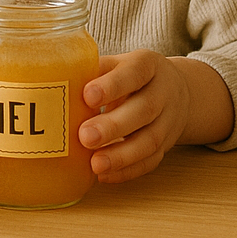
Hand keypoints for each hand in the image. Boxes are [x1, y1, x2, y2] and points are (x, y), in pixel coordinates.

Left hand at [79, 50, 193, 183]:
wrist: (177, 90)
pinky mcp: (167, 145)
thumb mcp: (118, 63)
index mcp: (147, 65)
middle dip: (113, 126)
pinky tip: (105, 175)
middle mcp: (162, 93)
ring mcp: (168, 121)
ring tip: (95, 164)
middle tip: (85, 136)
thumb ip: (94, 70)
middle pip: (144, 110)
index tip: (87, 96)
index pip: (133, 73)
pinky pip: (150, 161)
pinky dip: (128, 170)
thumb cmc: (132, 75)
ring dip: (121, 155)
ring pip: (150, 140)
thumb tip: (58, 79)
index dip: (112, 86)